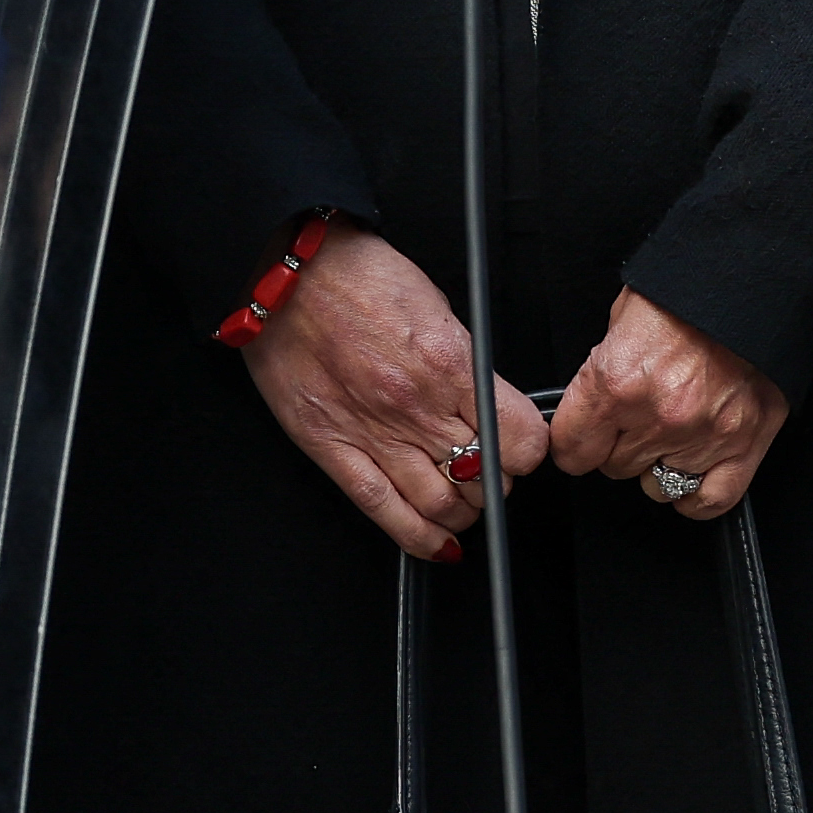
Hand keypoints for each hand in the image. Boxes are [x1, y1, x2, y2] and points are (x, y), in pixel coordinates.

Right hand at [230, 227, 543, 562]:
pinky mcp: (331, 447)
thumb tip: (488, 404)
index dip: (526, 450)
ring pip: (442, 506)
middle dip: (494, 482)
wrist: (286, 270)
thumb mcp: (437, 308)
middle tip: (485, 471)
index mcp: (450, 365)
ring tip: (459, 501)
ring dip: (462, 513)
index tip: (518, 447)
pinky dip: (419, 537)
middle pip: (485, 479)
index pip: (521, 441)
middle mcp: (417, 406)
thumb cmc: (357, 276)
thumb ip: (465, 365)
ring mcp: (373, 432)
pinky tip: (436, 542)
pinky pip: (383, 509)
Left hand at [543, 289, 786, 521]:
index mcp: (617, 382)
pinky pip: (710, 500)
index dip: (573, 442)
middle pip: (614, 466)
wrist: (746, 283)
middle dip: (618, 445)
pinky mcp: (744, 445)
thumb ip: (602, 373)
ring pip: (657, 486)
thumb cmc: (682, 296)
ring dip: (657, 464)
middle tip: (635, 416)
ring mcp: (703, 436)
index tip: (580, 436)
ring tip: (668, 432)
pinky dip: (696, 494)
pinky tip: (691, 471)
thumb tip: (589, 409)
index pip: (572, 449)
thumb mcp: (620, 322)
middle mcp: (658, 416)